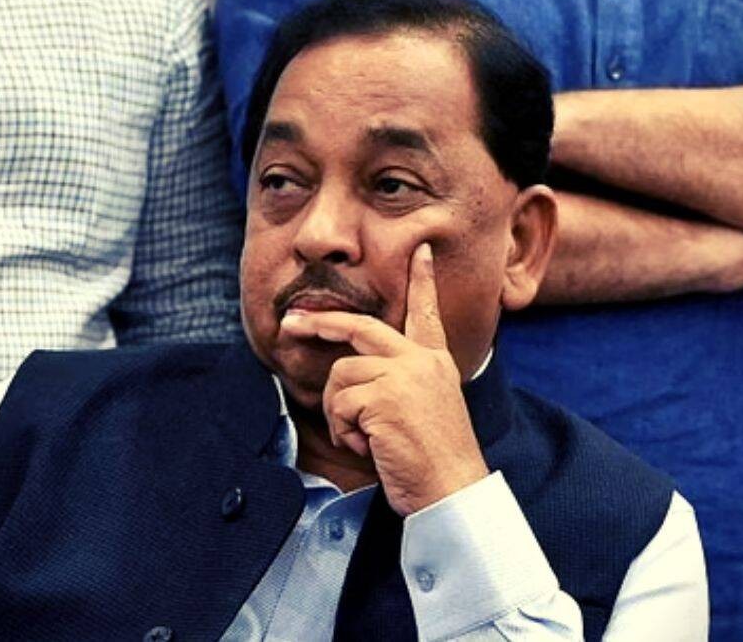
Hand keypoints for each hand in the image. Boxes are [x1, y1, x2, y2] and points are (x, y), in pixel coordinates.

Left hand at [280, 243, 489, 515]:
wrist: (453, 490)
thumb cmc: (433, 461)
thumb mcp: (422, 409)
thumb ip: (397, 383)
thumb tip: (350, 375)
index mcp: (435, 362)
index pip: (425, 313)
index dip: (423, 281)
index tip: (422, 252)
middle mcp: (421, 360)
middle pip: (359, 327)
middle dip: (320, 323)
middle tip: (290, 324)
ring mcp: (403, 375)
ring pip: (340, 376)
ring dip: (339, 414)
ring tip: (364, 439)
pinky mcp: (384, 396)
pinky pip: (339, 405)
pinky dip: (344, 432)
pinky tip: (369, 448)